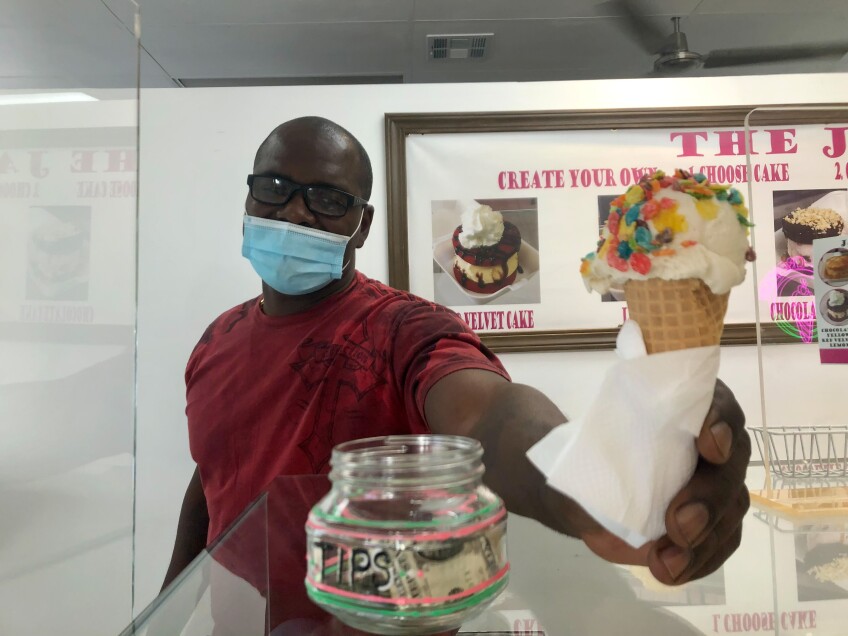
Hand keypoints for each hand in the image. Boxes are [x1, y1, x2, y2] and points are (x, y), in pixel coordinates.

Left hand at [580, 379, 750, 584]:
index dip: (720, 421)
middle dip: (709, 498)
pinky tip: (671, 570)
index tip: (708, 443)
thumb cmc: (587, 460)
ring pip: (732, 508)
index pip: (715, 404)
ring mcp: (716, 483)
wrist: (584, 496)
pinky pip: (722, 541)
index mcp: (683, 406)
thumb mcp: (580, 454)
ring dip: (705, 539)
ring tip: (666, 562)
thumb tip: (596, 482)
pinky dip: (700, 559)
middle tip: (678, 525)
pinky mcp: (714, 521)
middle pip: (730, 465)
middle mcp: (710, 440)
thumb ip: (591, 463)